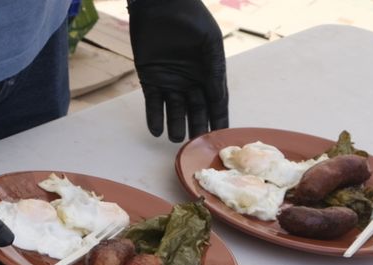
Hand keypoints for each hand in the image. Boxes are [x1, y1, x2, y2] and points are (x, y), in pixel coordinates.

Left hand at [128, 0, 229, 140]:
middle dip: (196, 126)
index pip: (216, 101)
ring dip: (175, 124)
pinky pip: (153, 103)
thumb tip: (219, 97)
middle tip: (197, 144)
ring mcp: (170, 81)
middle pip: (195, 109)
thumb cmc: (191, 18)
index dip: (219, 117)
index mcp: (209, 72)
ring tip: (177, 139)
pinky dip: (154, 117)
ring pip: (174, 109)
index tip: (222, 136)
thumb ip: (215, 69)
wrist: (160, 6)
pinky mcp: (150, 80)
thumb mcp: (209, 42)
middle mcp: (191, 80)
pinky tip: (157, 131)